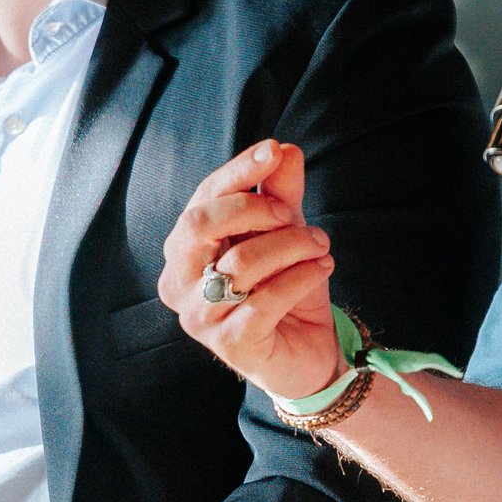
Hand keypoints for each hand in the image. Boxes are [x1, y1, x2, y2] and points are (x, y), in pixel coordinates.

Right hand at [159, 140, 340, 399]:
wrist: (306, 351)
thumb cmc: (286, 288)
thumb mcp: (287, 233)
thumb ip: (282, 194)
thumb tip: (285, 150)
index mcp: (185, 249)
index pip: (204, 198)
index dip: (237, 171)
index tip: (273, 151)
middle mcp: (179, 282)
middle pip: (200, 224)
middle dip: (255, 209)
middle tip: (294, 215)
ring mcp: (199, 317)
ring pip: (241, 262)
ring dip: (293, 245)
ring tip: (320, 246)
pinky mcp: (229, 345)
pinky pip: (265, 300)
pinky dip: (301, 276)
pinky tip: (322, 268)